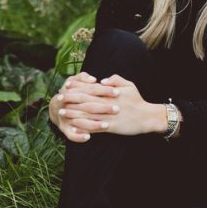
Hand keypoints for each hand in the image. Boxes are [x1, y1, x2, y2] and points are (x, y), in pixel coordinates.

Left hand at [49, 72, 166, 141]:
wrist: (147, 117)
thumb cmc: (138, 101)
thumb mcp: (129, 85)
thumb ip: (116, 79)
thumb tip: (102, 80)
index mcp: (110, 93)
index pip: (90, 89)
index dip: (77, 87)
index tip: (67, 86)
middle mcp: (107, 104)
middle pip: (85, 101)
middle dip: (71, 100)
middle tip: (59, 98)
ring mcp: (108, 116)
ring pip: (87, 114)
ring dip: (73, 113)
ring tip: (62, 113)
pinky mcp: (110, 127)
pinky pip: (93, 127)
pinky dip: (83, 127)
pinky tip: (73, 127)